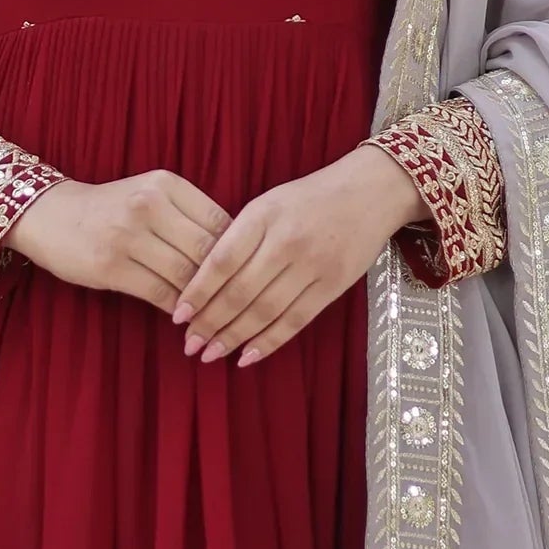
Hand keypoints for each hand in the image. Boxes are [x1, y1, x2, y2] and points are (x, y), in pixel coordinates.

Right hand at [4, 170, 229, 310]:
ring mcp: (128, 235)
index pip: (219, 222)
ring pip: (185, 275)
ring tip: (216, 318)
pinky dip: (178, 309)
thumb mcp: (151, 195)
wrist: (50, 215)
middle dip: (226, 283)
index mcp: (166, 184)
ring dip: (203, 302)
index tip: (248, 277)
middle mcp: (149, 204)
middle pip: (206, 251)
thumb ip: (189, 216)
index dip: (239, 254)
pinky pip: (159, 293)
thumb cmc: (111, 209)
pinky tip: (185, 318)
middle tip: (240, 306)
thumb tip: (237, 256)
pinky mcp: (111, 265)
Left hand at [172, 146, 423, 367]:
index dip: (197, 292)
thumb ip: (238, 237)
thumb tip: (202, 283)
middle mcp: (286, 241)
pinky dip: (270, 342)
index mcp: (262, 216)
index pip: (221, 261)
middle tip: (189, 344)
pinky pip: (296, 320)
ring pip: (265, 311)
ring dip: (235, 337)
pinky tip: (247, 356)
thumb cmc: (309, 198)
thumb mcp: (268, 204)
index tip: (178, 315)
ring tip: (211, 354)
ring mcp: (312, 265)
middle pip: (240, 291)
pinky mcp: (333, 285)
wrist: (370, 191)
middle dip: (210, 322)